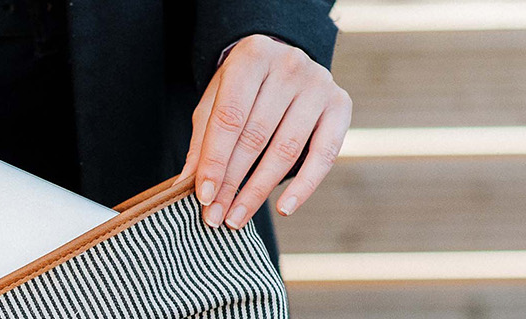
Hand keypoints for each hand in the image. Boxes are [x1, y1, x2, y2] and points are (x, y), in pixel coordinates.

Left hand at [176, 35, 352, 229]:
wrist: (283, 59)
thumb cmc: (243, 86)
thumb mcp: (216, 100)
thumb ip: (203, 139)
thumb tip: (185, 185)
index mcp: (252, 56)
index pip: (229, 118)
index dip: (214, 160)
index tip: (203, 196)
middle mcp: (290, 66)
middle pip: (256, 136)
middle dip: (232, 182)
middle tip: (214, 216)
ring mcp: (320, 84)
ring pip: (286, 149)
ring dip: (259, 190)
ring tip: (236, 217)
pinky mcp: (340, 105)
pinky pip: (324, 155)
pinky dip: (304, 186)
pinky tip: (284, 208)